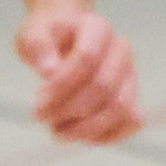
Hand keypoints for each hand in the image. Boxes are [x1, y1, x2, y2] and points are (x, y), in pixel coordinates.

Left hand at [16, 5, 142, 144]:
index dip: (62, 84)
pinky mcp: (132, 97)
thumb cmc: (49, 37)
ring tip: (57, 132)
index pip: (87, 58)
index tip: (38, 100)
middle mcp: (121, 50)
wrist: (65, 39)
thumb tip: (49, 71)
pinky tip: (79, 137)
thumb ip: (38, 47)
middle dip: (70, 109)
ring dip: (87, 128)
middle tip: (42, 117)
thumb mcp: (32, 33)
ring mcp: (130, 75)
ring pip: (120, 108)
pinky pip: (131, 123)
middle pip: (104, 87)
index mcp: (98, 28)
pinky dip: (107, 136)